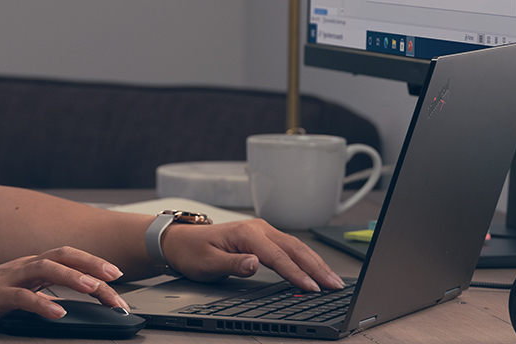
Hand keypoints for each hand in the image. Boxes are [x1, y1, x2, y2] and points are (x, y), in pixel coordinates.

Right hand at [0, 246, 129, 329]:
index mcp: (31, 265)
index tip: (117, 277)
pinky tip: (57, 312)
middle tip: (116, 278)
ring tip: (93, 288)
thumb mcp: (18, 291)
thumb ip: (41, 291)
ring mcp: (10, 278)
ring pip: (46, 270)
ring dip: (72, 278)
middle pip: (63, 256)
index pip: (68, 257)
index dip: (94, 263)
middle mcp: (23, 266)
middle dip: (92, 265)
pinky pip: (22, 297)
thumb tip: (67, 300)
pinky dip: (42, 303)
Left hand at [160, 219, 345, 291]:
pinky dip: (306, 259)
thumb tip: (255, 263)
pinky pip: (290, 248)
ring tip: (333, 280)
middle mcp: (258, 228)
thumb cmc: (192, 251)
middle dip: (317, 267)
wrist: (180, 240)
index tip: (312, 288)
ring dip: (316, 263)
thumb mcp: (207, 263)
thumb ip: (233, 264)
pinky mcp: (263, 236)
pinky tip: (316, 269)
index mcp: (246, 233)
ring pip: (296, 246)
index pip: (277, 256)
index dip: (296, 273)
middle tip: (335, 285)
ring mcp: (262, 231)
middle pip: (294, 249)